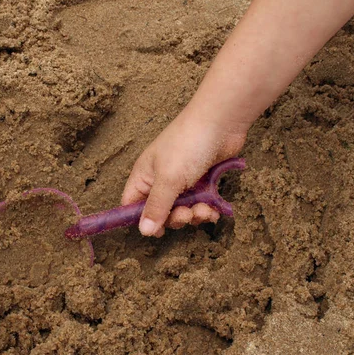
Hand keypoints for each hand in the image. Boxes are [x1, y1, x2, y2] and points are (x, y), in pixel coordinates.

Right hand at [122, 104, 247, 236]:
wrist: (222, 122)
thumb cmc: (188, 145)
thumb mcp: (168, 179)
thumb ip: (156, 207)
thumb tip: (144, 232)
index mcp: (144, 176)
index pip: (132, 204)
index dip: (141, 219)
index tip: (157, 230)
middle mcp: (160, 179)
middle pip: (160, 212)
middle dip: (175, 218)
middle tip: (187, 214)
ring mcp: (182, 181)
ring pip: (182, 210)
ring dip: (194, 215)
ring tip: (206, 210)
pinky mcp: (202, 181)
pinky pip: (200, 204)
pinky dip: (207, 210)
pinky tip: (215, 210)